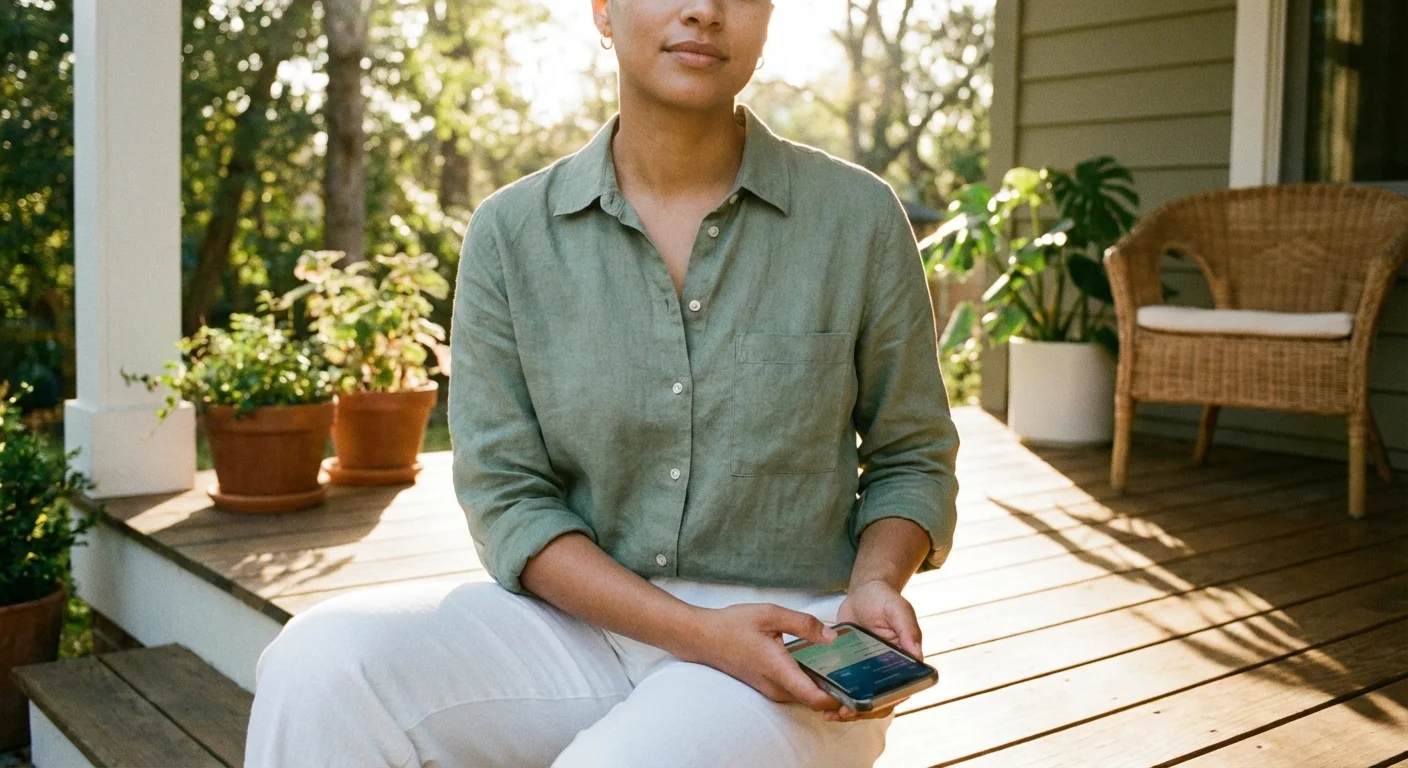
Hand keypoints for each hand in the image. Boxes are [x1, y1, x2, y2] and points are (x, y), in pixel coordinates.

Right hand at [679, 602, 844, 713]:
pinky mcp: (767, 687)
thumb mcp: (770, 614)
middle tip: (859, 675)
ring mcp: (770, 690)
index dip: (839, 698)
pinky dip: (811, 685)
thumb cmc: (734, 624)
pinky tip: (821, 667)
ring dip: (824, 689)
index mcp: (779, 670)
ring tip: (845, 669)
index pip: (815, 698)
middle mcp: (776, 687)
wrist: (703, 638)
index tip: (858, 688)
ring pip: (805, 697)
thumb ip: (804, 624)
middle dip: (837, 694)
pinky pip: (795, 691)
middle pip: (815, 701)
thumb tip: (833, 637)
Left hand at [825, 579, 922, 722]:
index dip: (883, 704)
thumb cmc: (885, 599)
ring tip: (828, 714)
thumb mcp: (898, 610)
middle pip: (878, 701)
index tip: (866, 708)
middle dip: (860, 712)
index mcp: (905, 662)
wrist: (864, 591)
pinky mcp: (851, 667)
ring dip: (847, 709)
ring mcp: (868, 671)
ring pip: (861, 698)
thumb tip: (918, 657)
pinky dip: (835, 694)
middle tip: (841, 713)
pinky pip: (845, 685)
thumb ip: (909, 630)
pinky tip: (820, 698)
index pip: (899, 691)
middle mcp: (887, 671)